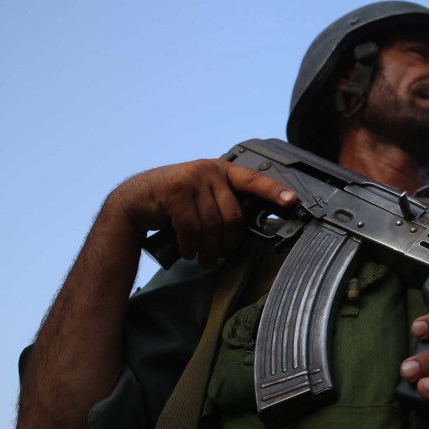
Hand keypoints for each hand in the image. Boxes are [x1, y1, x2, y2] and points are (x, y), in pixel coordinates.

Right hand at [104, 159, 295, 267]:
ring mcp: (192, 178)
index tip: (292, 202)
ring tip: (203, 258)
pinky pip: (192, 228)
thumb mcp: (203, 196)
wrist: (136, 200)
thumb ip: (224, 203)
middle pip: (233, 216)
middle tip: (219, 257)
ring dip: (208, 250)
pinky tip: (187, 250)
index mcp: (223, 170)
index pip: (254, 181)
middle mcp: (210, 171)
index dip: (274, 192)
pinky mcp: (175, 191)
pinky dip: (190, 246)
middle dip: (228, 244)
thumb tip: (252, 227)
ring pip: (213, 226)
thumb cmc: (175, 203)